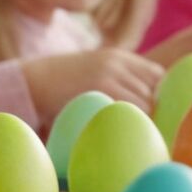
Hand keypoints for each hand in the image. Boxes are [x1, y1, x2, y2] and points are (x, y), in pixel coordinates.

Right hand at [21, 47, 163, 125]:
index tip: (154, 112)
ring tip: (135, 134)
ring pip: (146, 102)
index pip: (158, 75)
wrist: (33, 81)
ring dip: (144, 119)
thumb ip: (118, 81)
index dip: (159, 95)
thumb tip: (149, 106)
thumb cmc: (62, 86)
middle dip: (155, 111)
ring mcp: (110, 74)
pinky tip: (123, 132)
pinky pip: (132, 109)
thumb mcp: (94, 72)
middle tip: (148, 130)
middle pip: (156, 90)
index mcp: (119, 57)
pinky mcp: (102, 88)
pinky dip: (132, 122)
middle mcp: (118, 62)